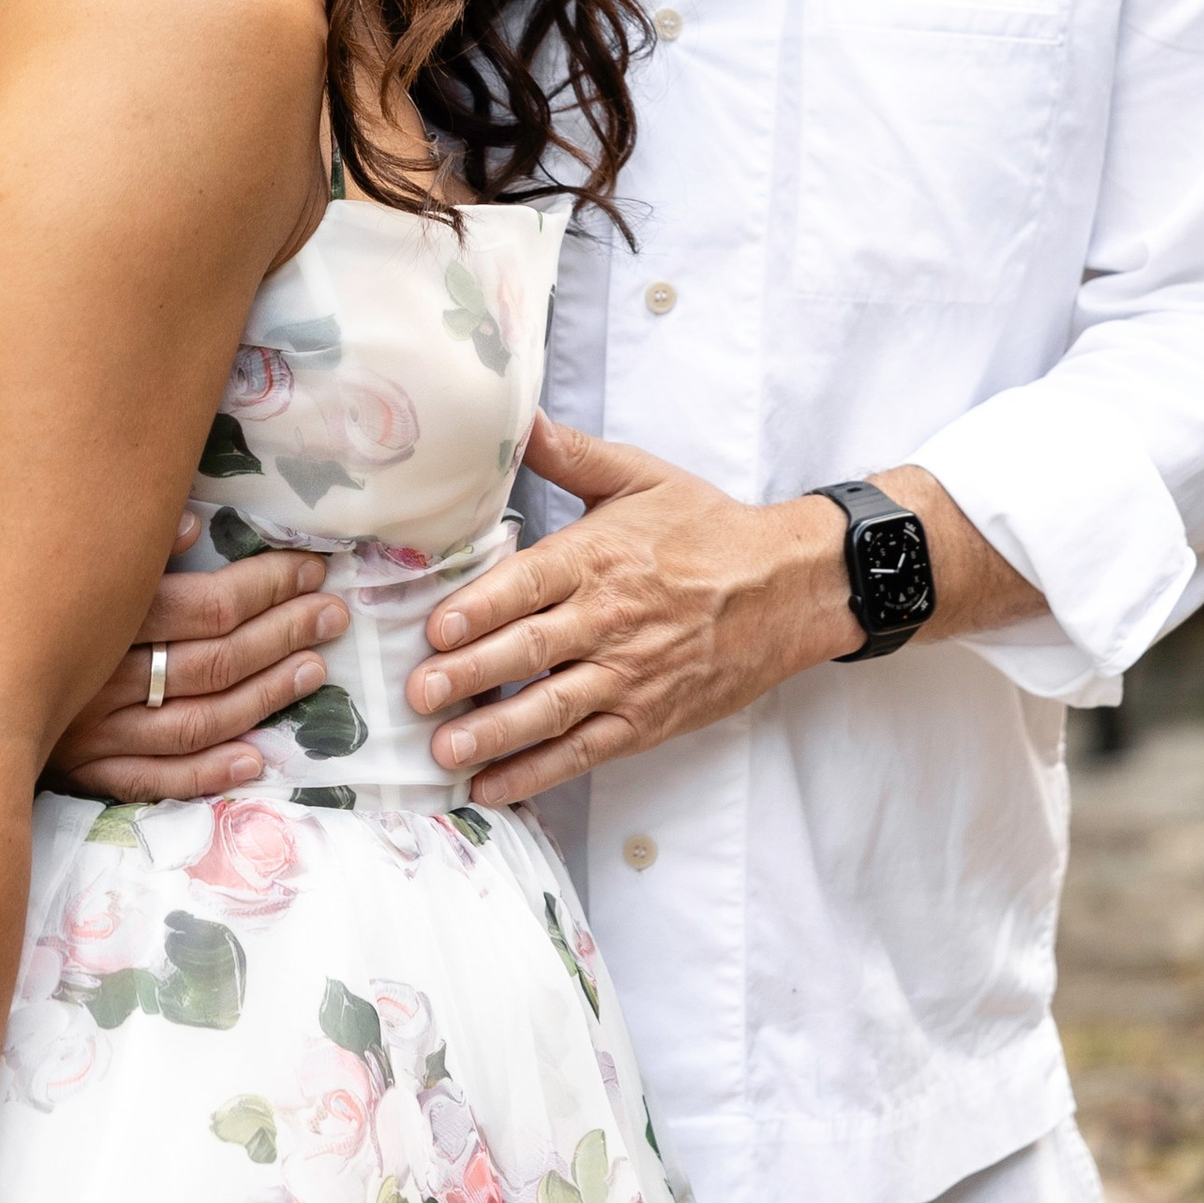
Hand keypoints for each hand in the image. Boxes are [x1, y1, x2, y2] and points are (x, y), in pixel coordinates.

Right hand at [44, 516, 337, 798]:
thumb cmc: (17, 606)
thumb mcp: (64, 563)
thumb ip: (127, 548)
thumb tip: (190, 523)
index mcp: (100, 619)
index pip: (206, 607)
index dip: (267, 587)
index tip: (311, 570)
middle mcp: (100, 681)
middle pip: (213, 663)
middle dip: (282, 634)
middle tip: (331, 615)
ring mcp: (94, 736)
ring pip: (198, 721)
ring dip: (264, 696)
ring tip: (312, 668)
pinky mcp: (85, 774)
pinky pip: (156, 781)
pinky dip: (210, 772)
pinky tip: (257, 757)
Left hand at [405, 416, 858, 805]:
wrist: (786, 588)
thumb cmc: (707, 530)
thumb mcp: (639, 477)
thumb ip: (570, 453)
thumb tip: (515, 416)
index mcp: (599, 559)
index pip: (530, 585)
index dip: (480, 607)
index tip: (436, 628)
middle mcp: (609, 621)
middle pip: (530, 651)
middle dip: (469, 675)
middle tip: (418, 695)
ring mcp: (628, 677)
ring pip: (551, 710)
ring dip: (494, 732)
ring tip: (444, 749)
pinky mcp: (645, 721)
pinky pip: (583, 752)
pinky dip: (536, 773)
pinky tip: (490, 786)